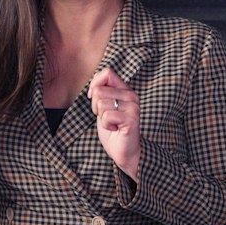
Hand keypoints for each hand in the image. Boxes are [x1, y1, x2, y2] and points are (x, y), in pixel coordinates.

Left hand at [88, 65, 140, 181]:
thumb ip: (102, 94)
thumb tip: (93, 86)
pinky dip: (106, 126)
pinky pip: (106, 116)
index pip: (107, 73)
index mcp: (125, 90)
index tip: (92, 97)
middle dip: (96, 107)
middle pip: (99, 91)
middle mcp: (131, 96)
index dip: (95, 84)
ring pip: (101, 104)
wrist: (124, 152)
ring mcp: (133, 107)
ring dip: (101, 118)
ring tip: (112, 124)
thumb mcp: (104, 108)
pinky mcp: (131, 119)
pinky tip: (115, 129)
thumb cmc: (113, 130)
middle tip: (106, 117)